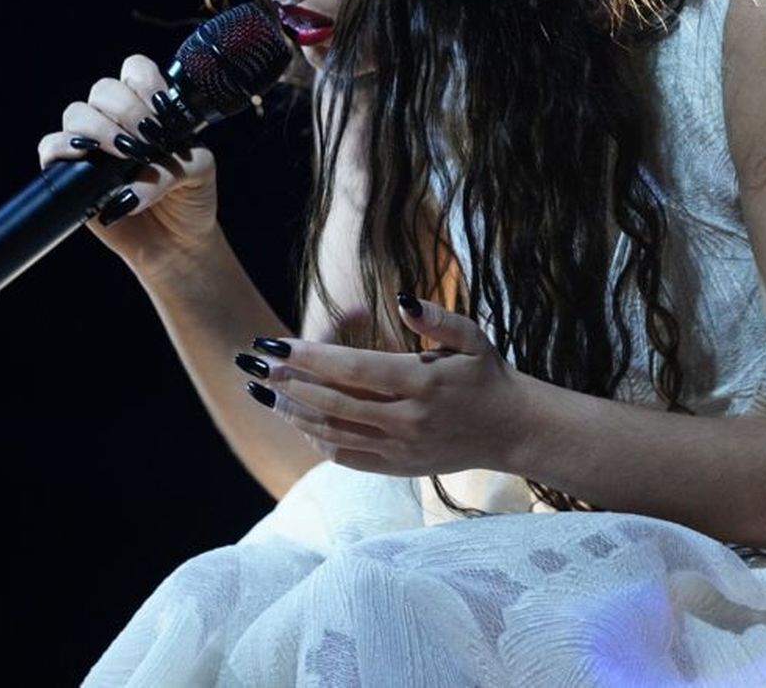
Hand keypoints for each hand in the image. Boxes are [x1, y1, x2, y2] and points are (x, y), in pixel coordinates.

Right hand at [37, 53, 218, 280]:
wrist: (177, 242)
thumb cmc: (190, 199)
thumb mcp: (199, 171)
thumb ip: (175, 163)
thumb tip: (135, 181)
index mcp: (149, 107)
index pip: (136, 71)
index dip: (146, 85)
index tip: (162, 115)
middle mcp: (117, 120)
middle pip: (103, 88)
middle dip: (126, 111)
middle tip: (147, 142)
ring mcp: (92, 143)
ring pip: (76, 113)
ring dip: (100, 129)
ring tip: (125, 155)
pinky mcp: (69, 172)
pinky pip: (50, 147)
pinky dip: (63, 148)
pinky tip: (87, 158)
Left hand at [239, 294, 532, 476]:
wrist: (511, 430)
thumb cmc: (487, 375)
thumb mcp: (472, 337)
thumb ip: (437, 318)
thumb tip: (401, 298)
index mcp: (423, 384)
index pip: (353, 369)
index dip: (309, 357)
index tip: (275, 343)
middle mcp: (407, 420)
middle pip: (332, 403)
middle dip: (287, 382)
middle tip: (254, 364)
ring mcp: (400, 448)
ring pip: (332, 433)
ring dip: (292, 412)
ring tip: (263, 392)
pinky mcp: (397, 467)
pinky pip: (345, 457)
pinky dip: (316, 440)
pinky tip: (297, 421)